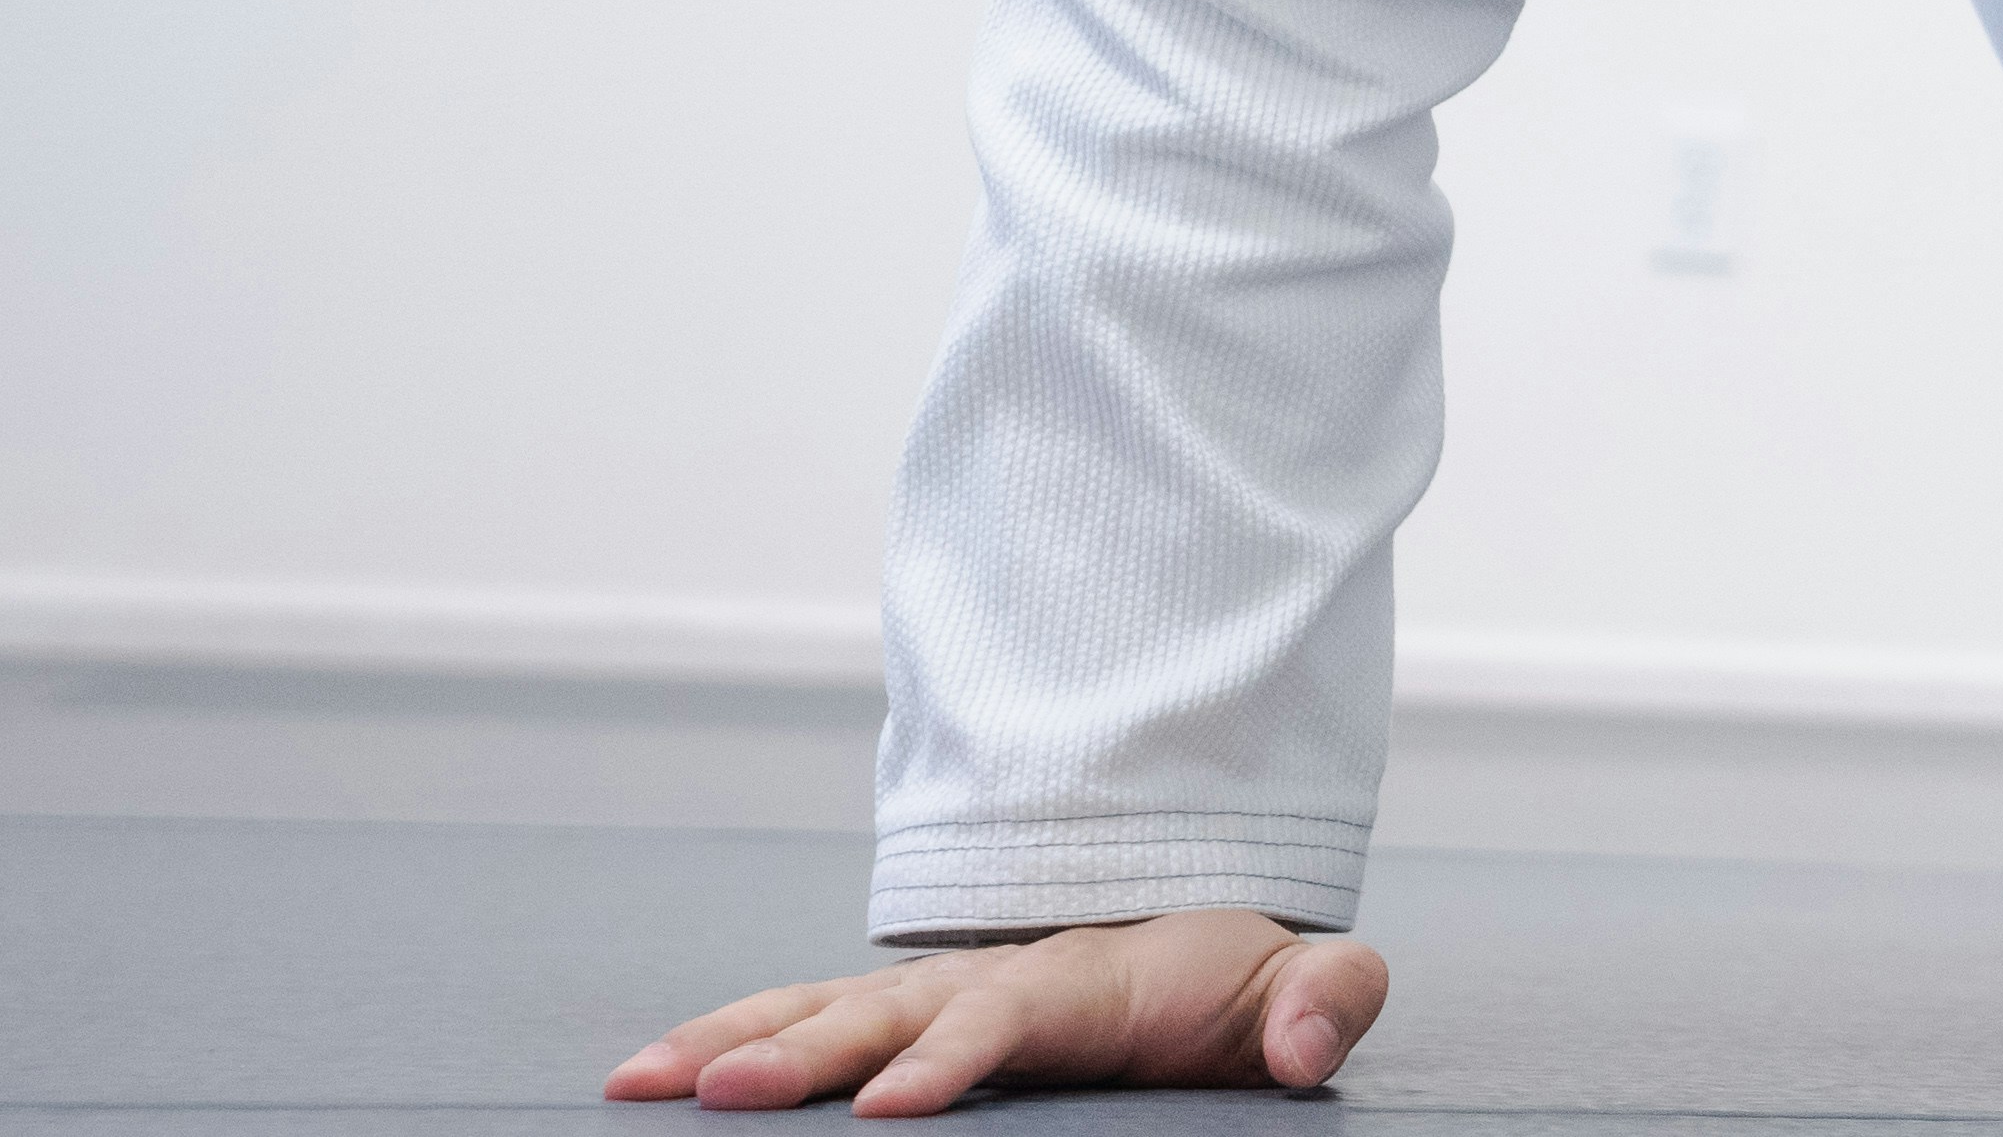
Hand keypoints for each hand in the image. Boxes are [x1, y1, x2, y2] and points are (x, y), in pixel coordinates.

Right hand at [605, 908, 1390, 1116]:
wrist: (1195, 935)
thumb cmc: (1237, 981)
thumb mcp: (1304, 983)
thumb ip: (1324, 1001)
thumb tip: (1300, 1050)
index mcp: (1082, 980)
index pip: (1006, 1017)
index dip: (951, 1057)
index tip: (895, 1105)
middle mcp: (989, 980)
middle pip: (883, 1011)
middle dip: (803, 1052)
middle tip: (722, 1094)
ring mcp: (932, 997)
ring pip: (817, 1010)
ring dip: (731, 1042)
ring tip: (642, 1082)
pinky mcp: (894, 1022)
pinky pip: (798, 1023)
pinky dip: (721, 1041)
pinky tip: (648, 1079)